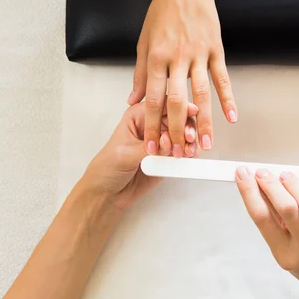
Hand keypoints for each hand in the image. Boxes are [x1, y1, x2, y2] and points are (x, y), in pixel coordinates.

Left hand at [80, 101, 198, 210]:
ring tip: (186, 151)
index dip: (177, 107)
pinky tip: (188, 157)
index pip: (161, 105)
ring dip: (189, 141)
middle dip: (186, 127)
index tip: (191, 112)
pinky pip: (183, 151)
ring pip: (183, 134)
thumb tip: (168, 141)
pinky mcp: (167, 157)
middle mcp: (152, 125)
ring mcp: (161, 141)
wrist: (107, 193)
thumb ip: (148, 147)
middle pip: (177, 118)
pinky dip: (189, 153)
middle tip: (188, 138)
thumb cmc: (106, 168)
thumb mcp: (125, 154)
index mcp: (138, 116)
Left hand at [128, 0, 236, 157]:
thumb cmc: (162, 13)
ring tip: (206, 144)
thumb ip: (140, 74)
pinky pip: (222, 79)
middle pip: (178, 102)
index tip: (153, 146)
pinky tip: (231, 117)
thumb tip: (133, 100)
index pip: (154, 99)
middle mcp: (176, 59)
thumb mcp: (143, 41)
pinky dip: (228, 99)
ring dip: (205, 122)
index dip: (153, 125)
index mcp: (155, 58)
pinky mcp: (215, 51)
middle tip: (180, 153)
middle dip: (178, 130)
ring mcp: (198, 55)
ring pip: (202, 95)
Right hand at [235, 168, 298, 298]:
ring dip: (293, 184)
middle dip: (270, 185)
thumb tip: (260, 187)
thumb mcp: (281, 247)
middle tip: (263, 173)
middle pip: (286, 208)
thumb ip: (272, 220)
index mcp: (285, 253)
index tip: (243, 176)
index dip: (249, 193)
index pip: (262, 218)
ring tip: (284, 176)